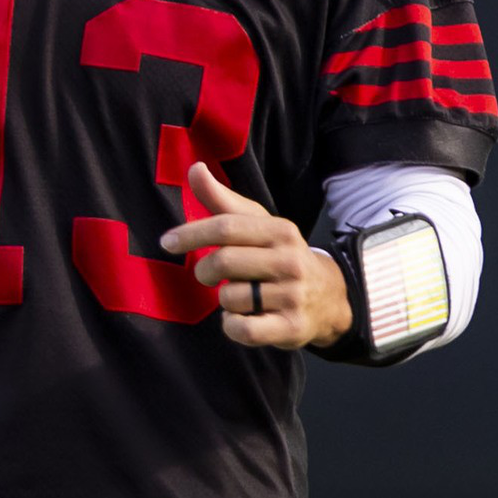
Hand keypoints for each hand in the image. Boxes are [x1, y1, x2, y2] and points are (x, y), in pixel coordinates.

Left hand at [161, 162, 351, 349]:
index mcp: (281, 231)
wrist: (330, 298)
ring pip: (230, 298)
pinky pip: (243, 330)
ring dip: (223, 300)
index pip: (226, 227)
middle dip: (204, 270)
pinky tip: (240, 319)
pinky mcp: (292, 327)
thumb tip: (194, 167)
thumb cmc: (280, 256)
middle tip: (206, 275)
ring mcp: (293, 296)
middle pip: (223, 262)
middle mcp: (290, 261)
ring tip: (239, 296)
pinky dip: (232, 326)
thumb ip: (223, 200)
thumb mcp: (259, 225)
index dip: (192, 233)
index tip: (168, 242)